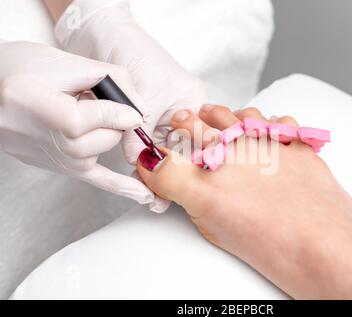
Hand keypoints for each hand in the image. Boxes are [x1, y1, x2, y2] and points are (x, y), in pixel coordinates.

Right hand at [0, 41, 152, 203]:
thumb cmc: (19, 70)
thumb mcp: (64, 62)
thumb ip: (110, 78)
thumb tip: (140, 107)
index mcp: (51, 113)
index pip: (104, 118)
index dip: (119, 109)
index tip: (127, 104)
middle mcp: (53, 143)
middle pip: (107, 137)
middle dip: (112, 118)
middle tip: (88, 98)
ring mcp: (56, 160)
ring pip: (103, 151)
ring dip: (103, 132)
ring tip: (76, 110)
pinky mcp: (59, 166)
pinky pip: (96, 180)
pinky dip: (121, 187)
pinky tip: (144, 195)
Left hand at [55, 1, 205, 210]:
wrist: (103, 35)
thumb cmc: (133, 52)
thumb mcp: (143, 98)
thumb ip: (140, 134)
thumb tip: (138, 164)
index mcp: (193, 101)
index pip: (196, 140)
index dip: (185, 165)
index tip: (175, 188)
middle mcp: (182, 108)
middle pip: (181, 146)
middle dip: (171, 169)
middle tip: (161, 195)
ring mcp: (164, 111)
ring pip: (163, 145)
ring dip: (154, 162)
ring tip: (152, 187)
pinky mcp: (145, 113)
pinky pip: (147, 139)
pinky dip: (141, 151)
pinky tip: (140, 166)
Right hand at [136, 105, 351, 298]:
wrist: (329, 249)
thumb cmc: (277, 248)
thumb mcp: (215, 228)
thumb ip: (185, 195)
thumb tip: (168, 177)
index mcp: (207, 182)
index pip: (166, 154)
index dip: (158, 150)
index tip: (159, 151)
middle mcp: (232, 153)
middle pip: (197, 122)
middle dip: (185, 122)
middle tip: (183, 122)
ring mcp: (266, 141)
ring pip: (234, 113)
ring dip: (221, 117)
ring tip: (216, 120)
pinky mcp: (295, 141)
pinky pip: (273, 119)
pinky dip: (261, 123)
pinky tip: (259, 133)